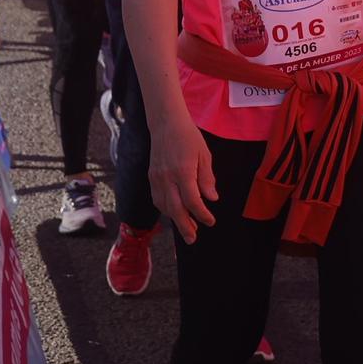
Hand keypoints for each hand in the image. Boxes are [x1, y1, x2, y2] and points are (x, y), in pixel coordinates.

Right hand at [148, 112, 218, 242]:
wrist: (166, 124)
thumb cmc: (189, 137)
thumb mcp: (205, 155)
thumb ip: (207, 178)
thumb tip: (212, 199)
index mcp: (183, 171)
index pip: (192, 200)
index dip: (201, 214)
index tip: (210, 221)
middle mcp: (167, 178)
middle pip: (175, 208)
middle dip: (185, 226)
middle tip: (193, 239)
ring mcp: (156, 179)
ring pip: (164, 206)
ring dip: (175, 220)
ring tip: (187, 229)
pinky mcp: (151, 178)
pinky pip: (157, 199)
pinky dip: (166, 209)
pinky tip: (174, 213)